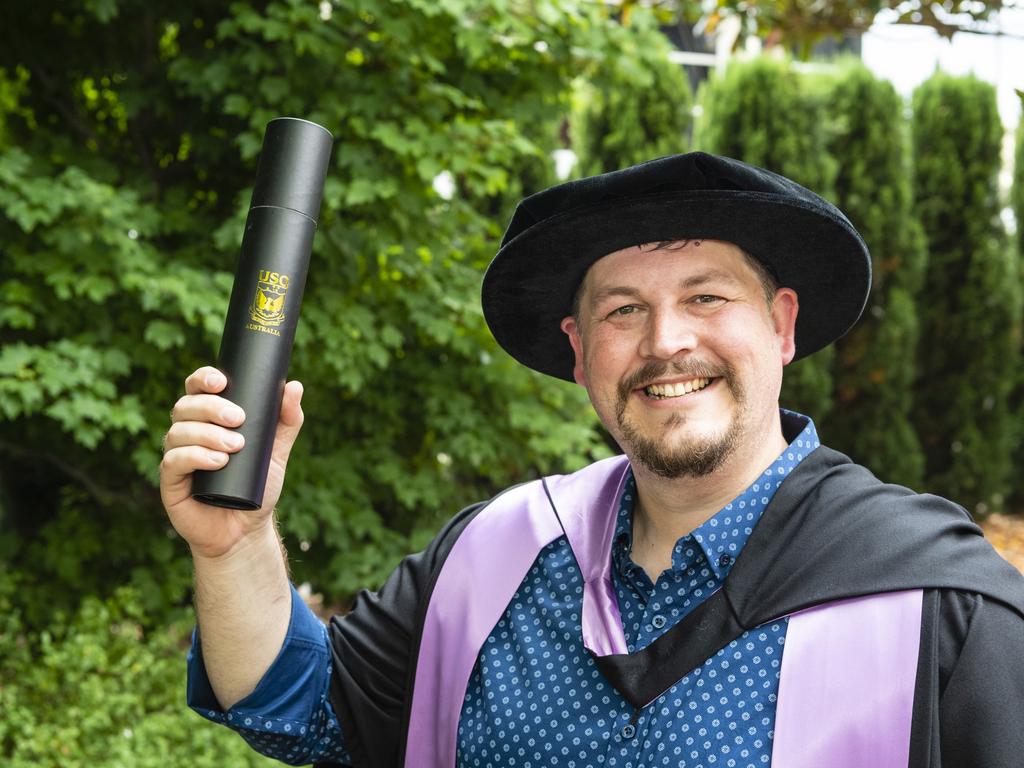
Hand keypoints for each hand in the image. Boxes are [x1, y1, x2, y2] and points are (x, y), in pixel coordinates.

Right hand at [160, 366, 304, 559]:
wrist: (245, 530)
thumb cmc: (256, 486)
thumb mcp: (276, 452)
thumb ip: (287, 421)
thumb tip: (295, 386)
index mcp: (207, 419)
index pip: (197, 389)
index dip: (203, 378)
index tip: (222, 381)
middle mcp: (187, 433)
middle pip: (186, 406)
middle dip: (211, 407)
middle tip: (238, 419)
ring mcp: (177, 456)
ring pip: (179, 432)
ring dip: (207, 434)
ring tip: (235, 446)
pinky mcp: (170, 482)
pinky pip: (173, 461)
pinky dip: (195, 457)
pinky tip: (217, 461)